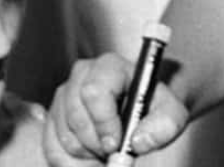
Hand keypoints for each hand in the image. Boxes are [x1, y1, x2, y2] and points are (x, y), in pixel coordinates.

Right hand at [43, 53, 188, 165]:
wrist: (144, 114)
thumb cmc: (156, 110)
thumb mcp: (172, 115)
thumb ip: (165, 124)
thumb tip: (139, 139)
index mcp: (111, 66)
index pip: (95, 91)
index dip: (104, 122)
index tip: (117, 143)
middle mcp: (83, 75)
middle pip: (76, 117)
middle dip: (96, 142)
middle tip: (113, 150)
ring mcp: (65, 95)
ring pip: (63, 135)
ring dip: (85, 154)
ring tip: (106, 151)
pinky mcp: (54, 117)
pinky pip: (51, 148)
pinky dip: (70, 162)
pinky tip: (90, 157)